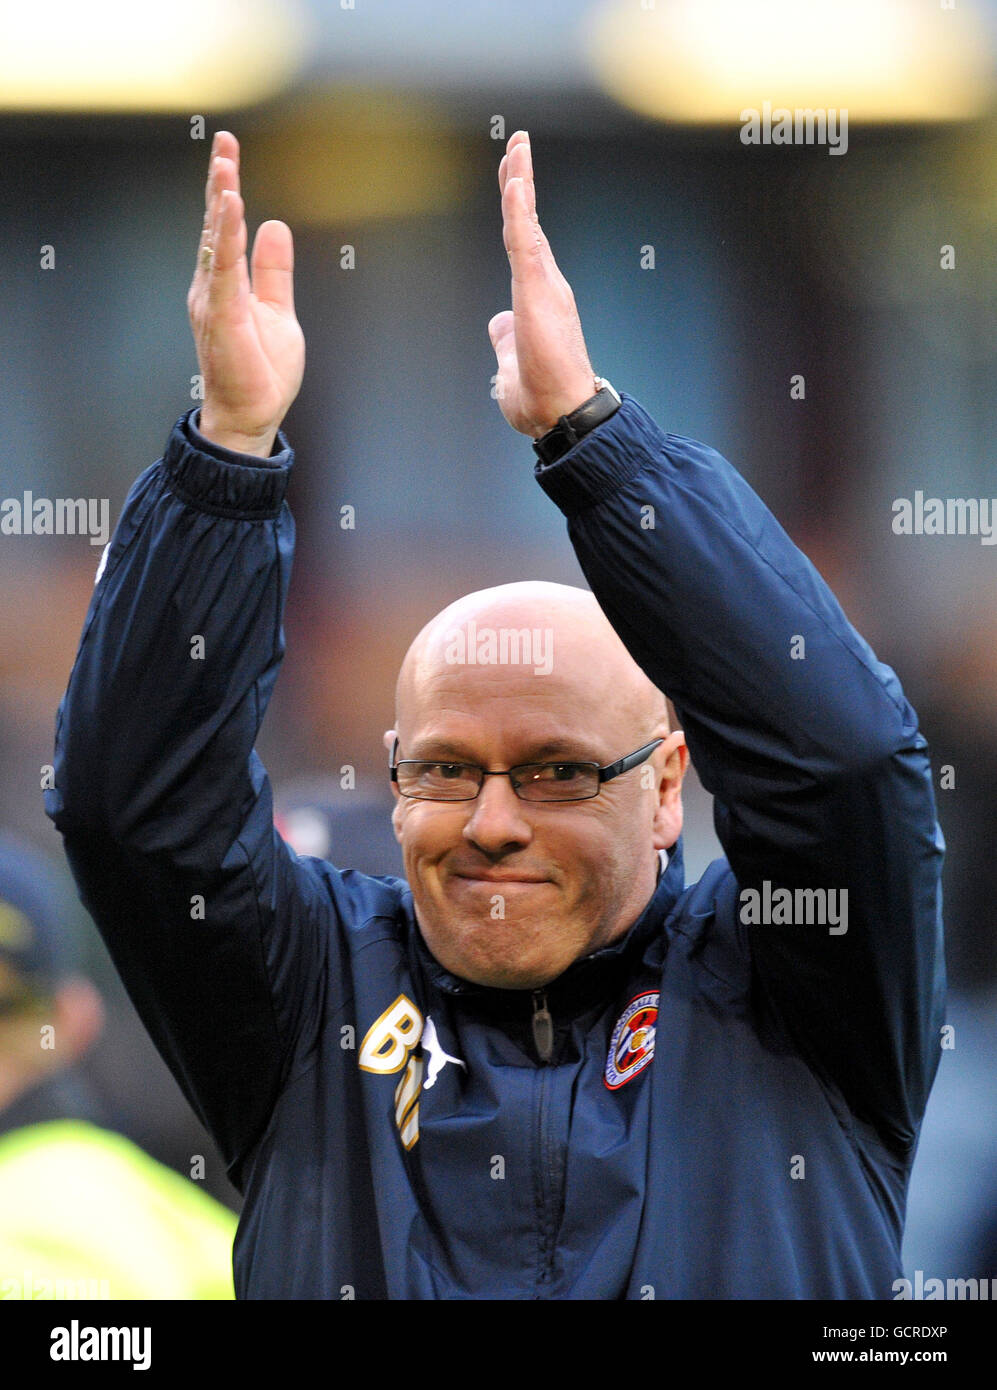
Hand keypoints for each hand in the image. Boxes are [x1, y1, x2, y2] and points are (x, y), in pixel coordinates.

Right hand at [187, 132, 304, 457]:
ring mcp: (214, 301)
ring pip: (216, 241)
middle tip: (223, 142)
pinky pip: (225, 268)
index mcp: (225, 284)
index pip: (224, 227)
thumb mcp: (278, 311)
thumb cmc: (260, 371)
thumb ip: (274, 271)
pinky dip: (227, 235)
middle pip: (214, 225)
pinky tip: (231, 206)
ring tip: (225, 164)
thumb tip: (275, 225)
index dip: (225, 187)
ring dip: (219, 200)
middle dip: (218, 181)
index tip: (228, 149)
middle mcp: (212, 287)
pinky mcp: (224, 316)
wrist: (251, 416)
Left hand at [488, 132, 597, 437]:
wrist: (563, 416)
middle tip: (516, 146)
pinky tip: (515, 178)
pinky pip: (525, 239)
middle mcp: (546, 285)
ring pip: (526, 223)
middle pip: (528, 224)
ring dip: (520, 181)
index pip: (525, 246)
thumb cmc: (542, 399)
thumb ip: (505, 339)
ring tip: (517, 145)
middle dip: (521, 182)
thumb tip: (497, 323)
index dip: (518, 213)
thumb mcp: (511, 363)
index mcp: (538, 300)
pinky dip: (520, 207)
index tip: (513, 182)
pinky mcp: (538, 290)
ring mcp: (544, 285)